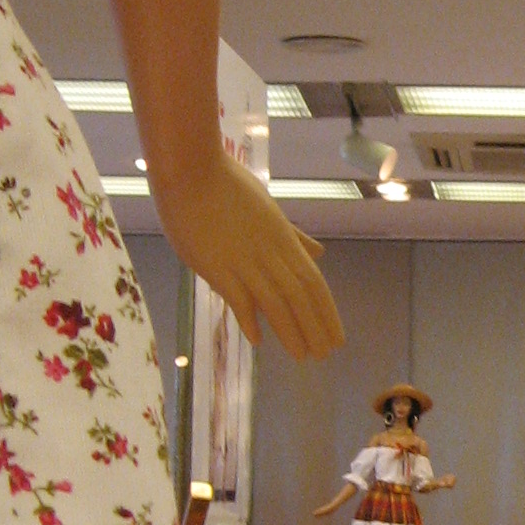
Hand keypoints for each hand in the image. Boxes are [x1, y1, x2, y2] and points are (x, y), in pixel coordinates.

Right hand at [153, 149, 342, 360]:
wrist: (189, 168)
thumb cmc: (225, 184)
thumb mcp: (267, 208)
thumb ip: (291, 235)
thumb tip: (318, 253)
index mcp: (282, 238)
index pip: (313, 281)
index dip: (326, 310)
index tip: (335, 335)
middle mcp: (269, 251)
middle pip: (300, 294)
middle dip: (315, 326)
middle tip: (326, 353)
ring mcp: (242, 258)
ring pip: (275, 299)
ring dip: (290, 329)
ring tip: (302, 356)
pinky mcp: (215, 262)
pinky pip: (236, 294)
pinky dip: (248, 317)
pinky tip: (257, 340)